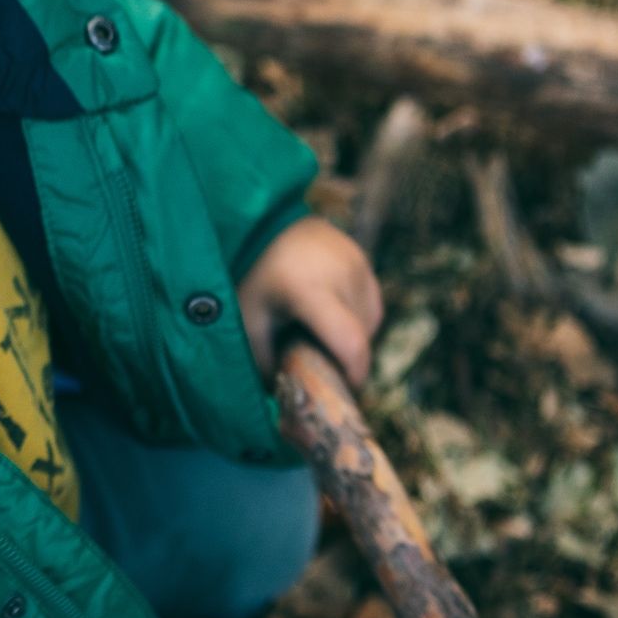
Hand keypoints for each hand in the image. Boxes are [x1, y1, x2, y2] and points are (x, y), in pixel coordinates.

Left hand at [234, 216, 383, 386]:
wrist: (259, 222)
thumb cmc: (248, 275)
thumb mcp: (248, 320)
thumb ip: (265, 362)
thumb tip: (284, 395)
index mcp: (311, 290)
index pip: (351, 344)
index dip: (353, 374)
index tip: (342, 389)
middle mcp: (342, 275)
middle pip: (360, 336)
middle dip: (345, 357)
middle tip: (316, 362)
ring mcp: (357, 263)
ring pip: (369, 321)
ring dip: (352, 336)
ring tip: (318, 334)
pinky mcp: (362, 259)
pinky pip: (369, 302)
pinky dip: (355, 316)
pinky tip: (328, 314)